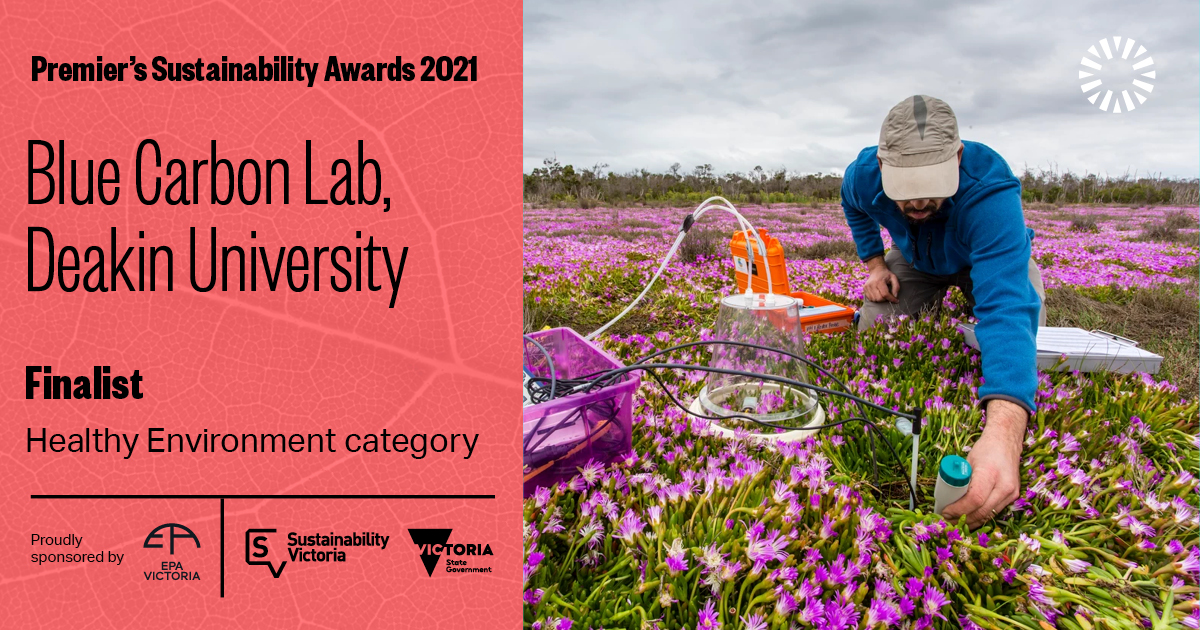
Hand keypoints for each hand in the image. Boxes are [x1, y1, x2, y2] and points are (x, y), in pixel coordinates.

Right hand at [863, 262, 899, 303]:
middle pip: (879, 299)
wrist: (876, 270)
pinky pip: (870, 299)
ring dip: (880, 299)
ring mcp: (867, 287)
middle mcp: (871, 284)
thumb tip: (895, 296)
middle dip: (885, 299)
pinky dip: (875, 299)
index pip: (885, 294)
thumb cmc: (886, 274)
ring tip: (883, 295)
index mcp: (879, 281)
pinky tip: (878, 294)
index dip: (891, 299)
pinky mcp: (864, 289)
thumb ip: (896, 287)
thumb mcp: (894, 278)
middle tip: (888, 296)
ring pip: (874, 300)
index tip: (896, 300)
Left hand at [941, 399, 1025, 527]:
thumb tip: (946, 498)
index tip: (945, 511)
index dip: (958, 509)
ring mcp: (1011, 493)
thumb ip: (961, 480)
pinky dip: (981, 517)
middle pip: (981, 511)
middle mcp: (1004, 486)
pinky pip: (995, 511)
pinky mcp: (1014, 496)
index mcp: (990, 474)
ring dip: (971, 522)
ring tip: (955, 522)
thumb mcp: (968, 462)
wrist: (1007, 442)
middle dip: (962, 519)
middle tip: (947, 520)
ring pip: (989, 515)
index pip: (975, 499)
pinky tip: (969, 519)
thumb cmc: (985, 449)